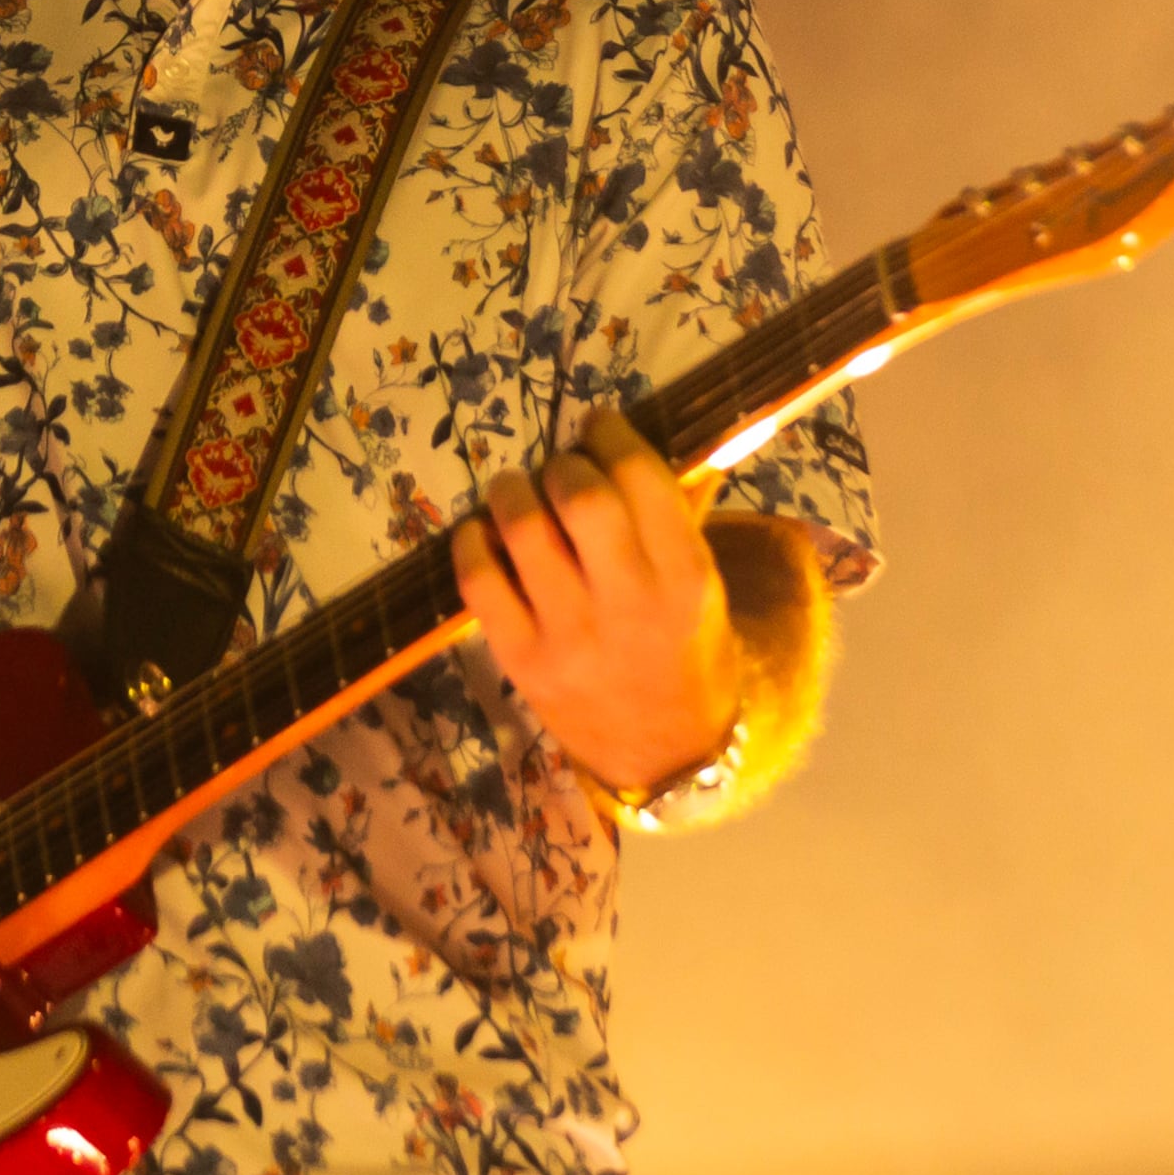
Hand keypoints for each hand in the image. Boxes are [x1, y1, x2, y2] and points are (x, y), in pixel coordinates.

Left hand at [451, 406, 741, 796]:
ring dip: (511, 491)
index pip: (641, 477)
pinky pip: (479, 582)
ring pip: (524, 531)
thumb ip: (678, 509)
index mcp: (685, 575)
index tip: (595, 424)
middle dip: (562, 465)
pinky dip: (471, 542)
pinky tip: (482, 533)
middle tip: (558, 470)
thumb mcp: (702, 582)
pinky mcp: (522, 660)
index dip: (610, 434)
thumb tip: (653, 427)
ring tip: (514, 490)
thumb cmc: (682, 647)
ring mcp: (571, 635)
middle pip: (581, 498)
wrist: (664, 751)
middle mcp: (630, 603)